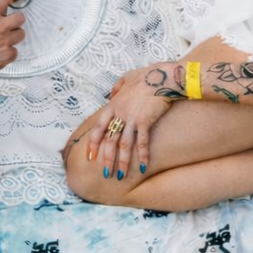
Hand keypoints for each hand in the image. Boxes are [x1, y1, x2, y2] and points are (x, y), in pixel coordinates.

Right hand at [0, 0, 25, 81]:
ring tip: (5, 40)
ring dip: (14, 36)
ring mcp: (6, 41)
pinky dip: (9, 52)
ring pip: (20, 34)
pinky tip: (1, 53)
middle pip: (20, 17)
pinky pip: (15, 51)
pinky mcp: (8, 55)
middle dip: (16, 20)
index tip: (7, 0)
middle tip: (11, 23)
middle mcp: (0, 27)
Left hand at [87, 63, 176, 180]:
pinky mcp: (145, 122)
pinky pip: (142, 142)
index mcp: (112, 105)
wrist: (162, 77)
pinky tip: (143, 166)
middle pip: (110, 140)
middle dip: (107, 159)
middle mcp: (120, 114)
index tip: (90, 157)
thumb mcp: (126, 78)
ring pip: (124, 145)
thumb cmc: (145, 76)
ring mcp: (132, 119)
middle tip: (106, 174)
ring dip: (122, 162)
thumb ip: (116, 88)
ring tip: (120, 176)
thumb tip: (111, 94)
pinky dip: (142, 155)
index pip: (98, 128)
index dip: (93, 144)